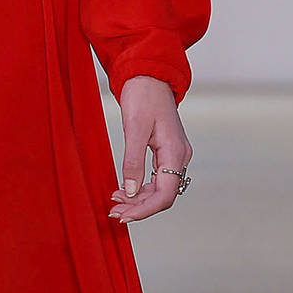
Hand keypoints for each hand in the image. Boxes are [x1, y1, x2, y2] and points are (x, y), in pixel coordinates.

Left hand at [109, 74, 191, 225]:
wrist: (149, 75)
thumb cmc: (143, 96)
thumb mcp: (134, 128)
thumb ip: (132, 161)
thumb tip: (129, 190)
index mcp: (175, 152)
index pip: (165, 195)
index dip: (145, 210)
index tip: (124, 216)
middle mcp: (179, 157)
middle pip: (162, 195)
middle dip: (138, 207)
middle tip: (113, 213)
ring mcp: (174, 155)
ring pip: (159, 189)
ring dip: (137, 199)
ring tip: (114, 203)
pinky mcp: (166, 152)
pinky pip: (156, 178)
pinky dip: (139, 187)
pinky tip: (122, 190)